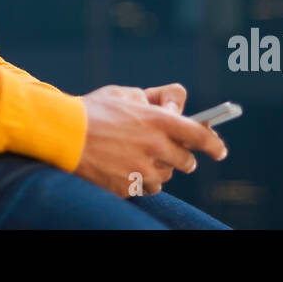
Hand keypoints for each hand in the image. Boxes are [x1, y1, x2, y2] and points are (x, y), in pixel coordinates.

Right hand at [74, 85, 227, 198]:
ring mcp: (142, 169)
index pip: (199, 135)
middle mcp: (155, 146)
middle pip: (186, 161)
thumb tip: (173, 107)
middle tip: (168, 150)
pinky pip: (145, 188)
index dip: (214, 144)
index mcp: (158, 120)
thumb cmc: (93, 110)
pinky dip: (140, 180)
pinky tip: (124, 168)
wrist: (63, 135)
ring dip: (158, 169)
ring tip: (135, 156)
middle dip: (182, 156)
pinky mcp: (128, 186)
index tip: (219, 150)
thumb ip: (153, 99)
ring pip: (165, 177)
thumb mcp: (125, 93)